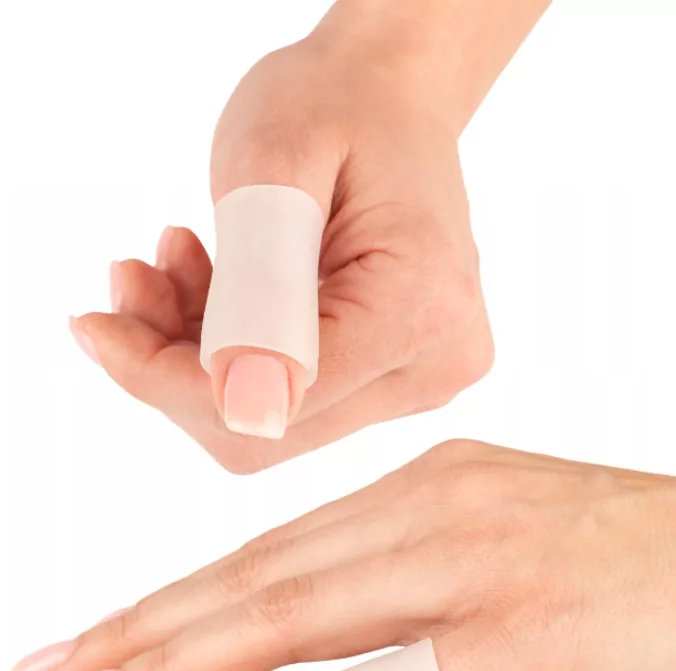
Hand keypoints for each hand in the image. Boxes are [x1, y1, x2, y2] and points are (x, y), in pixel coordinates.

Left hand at [14, 440, 675, 670]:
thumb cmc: (641, 555)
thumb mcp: (509, 545)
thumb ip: (422, 579)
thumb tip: (339, 639)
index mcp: (432, 484)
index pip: (280, 546)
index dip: (184, 597)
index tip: (106, 639)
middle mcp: (438, 507)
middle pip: (264, 574)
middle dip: (148, 628)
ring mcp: (477, 564)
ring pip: (300, 610)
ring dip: (184, 660)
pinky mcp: (527, 632)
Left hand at [68, 33, 492, 472]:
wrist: (391, 102)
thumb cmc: (338, 107)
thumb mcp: (275, 164)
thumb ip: (263, 284)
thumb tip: (247, 410)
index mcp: (422, 306)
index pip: (282, 391)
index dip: (170, 376)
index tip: (101, 324)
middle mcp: (436, 363)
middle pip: (276, 423)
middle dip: (176, 367)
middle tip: (134, 282)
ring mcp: (421, 378)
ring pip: (276, 418)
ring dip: (199, 357)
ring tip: (174, 266)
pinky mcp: (397, 378)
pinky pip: (293, 399)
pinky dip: (231, 353)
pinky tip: (211, 286)